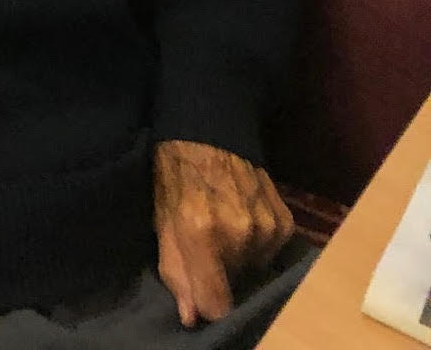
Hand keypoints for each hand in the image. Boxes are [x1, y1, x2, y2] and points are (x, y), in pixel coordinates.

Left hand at [153, 139, 293, 327]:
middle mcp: (239, 234)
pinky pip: (272, 251)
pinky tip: (243, 218)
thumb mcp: (162, 219)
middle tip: (206, 244)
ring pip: (253, 268)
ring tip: (223, 225)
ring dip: (239, 257)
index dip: (208, 306)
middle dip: (219, 274)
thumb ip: (176, 270)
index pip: (218, 304)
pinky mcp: (284, 222)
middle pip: (235, 285)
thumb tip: (191, 317)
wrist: (208, 128)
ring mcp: (266, 228)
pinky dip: (258, 243)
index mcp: (201, 232)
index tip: (202, 296)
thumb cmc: (176, 173)